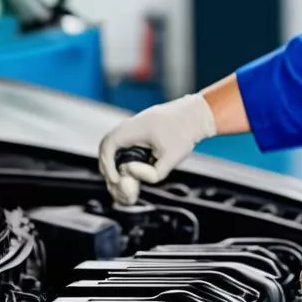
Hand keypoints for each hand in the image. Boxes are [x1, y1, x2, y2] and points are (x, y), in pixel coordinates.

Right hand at [98, 93, 216, 204]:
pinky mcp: (138, 133)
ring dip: (114, 166)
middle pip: (107, 148)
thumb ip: (153, 173)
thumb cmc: (184, 133)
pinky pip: (123, 147)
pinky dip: (122, 161)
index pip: (108, 145)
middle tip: (117, 186)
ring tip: (122, 185)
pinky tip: (130, 177)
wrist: (195, 115)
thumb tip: (131, 173)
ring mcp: (132, 129)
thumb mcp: (173, 157)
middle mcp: (129, 126)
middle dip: (108, 169)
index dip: (107, 165)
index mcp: (133, 129)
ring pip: (114, 148)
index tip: (116, 180)